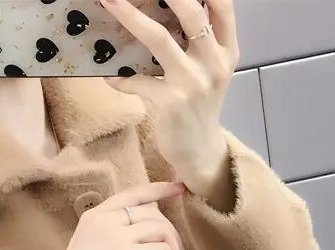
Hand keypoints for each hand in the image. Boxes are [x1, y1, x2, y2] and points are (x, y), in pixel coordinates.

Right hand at [39, 182, 185, 249]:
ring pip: (161, 230)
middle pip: (153, 213)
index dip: (159, 188)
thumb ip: (109, 235)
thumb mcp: (89, 247)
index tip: (179, 187)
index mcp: (95, 215)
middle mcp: (106, 220)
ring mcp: (116, 236)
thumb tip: (142, 235)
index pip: (132, 193)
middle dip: (171, 233)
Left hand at [100, 0, 238, 193]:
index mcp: (226, 50)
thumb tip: (166, 10)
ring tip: (109, 1)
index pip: (223, 5)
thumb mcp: (210, 70)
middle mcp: (214, 63)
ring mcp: (193, 83)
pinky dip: (120, 76)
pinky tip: (108, 74)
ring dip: (131, 17)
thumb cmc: (200, 106)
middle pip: (192, 14)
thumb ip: (200, 42)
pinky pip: (138, 81)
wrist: (200, 151)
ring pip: (159, 40)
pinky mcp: (172, 103)